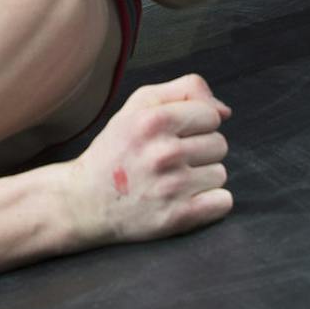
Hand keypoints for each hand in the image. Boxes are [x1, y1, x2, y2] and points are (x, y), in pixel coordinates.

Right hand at [69, 74, 232, 243]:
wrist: (85, 202)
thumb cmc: (116, 150)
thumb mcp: (139, 106)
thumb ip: (184, 91)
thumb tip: (225, 111)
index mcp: (152, 121)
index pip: (211, 116)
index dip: (196, 125)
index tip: (175, 136)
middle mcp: (163, 153)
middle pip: (220, 145)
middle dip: (199, 151)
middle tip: (168, 160)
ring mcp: (171, 187)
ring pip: (220, 174)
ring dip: (201, 178)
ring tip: (171, 180)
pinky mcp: (177, 217)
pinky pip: (222, 202)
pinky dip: (209, 203)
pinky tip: (183, 199)